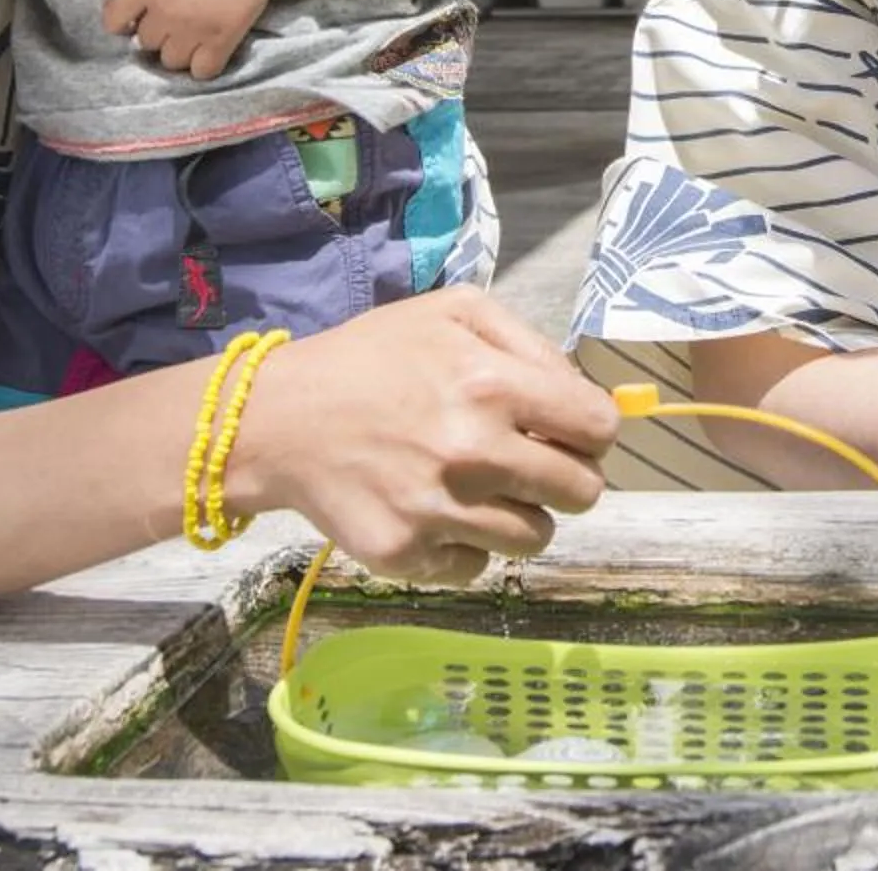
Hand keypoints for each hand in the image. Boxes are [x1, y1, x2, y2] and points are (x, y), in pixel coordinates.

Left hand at [106, 0, 273, 78]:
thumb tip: (136, 5)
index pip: (112, 19)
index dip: (122, 23)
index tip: (134, 21)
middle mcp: (165, 12)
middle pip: (146, 43)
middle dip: (159, 34)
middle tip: (177, 21)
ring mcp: (192, 29)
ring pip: (171, 61)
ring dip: (180, 52)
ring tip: (194, 37)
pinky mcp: (221, 40)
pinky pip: (201, 71)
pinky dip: (204, 65)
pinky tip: (210, 50)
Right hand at [229, 290, 618, 584]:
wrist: (280, 420)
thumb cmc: (373, 358)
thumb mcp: (453, 312)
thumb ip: (531, 344)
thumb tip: (583, 396)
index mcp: (492, 385)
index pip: (598, 430)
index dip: (591, 431)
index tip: (568, 432)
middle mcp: (473, 453)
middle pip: (582, 493)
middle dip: (565, 476)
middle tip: (528, 463)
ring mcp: (439, 512)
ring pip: (535, 538)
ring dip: (519, 514)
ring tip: (479, 487)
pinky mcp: (406, 554)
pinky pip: (476, 567)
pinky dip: (466, 547)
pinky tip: (436, 513)